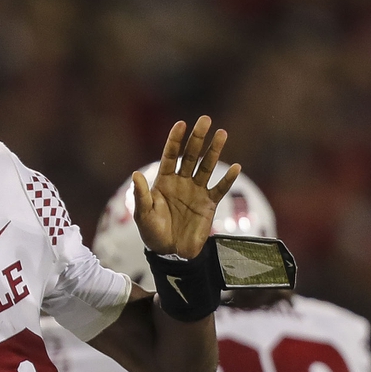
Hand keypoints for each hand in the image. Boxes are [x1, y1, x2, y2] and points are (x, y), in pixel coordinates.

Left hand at [134, 116, 240, 258]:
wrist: (169, 252)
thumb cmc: (152, 232)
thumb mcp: (143, 214)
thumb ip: (141, 195)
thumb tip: (135, 174)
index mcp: (164, 181)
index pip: (170, 156)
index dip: (175, 140)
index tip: (181, 124)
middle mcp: (181, 182)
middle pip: (191, 156)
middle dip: (197, 138)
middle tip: (205, 119)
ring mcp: (196, 191)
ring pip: (207, 167)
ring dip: (214, 151)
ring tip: (222, 134)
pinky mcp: (208, 204)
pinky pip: (220, 189)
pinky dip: (227, 179)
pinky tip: (235, 167)